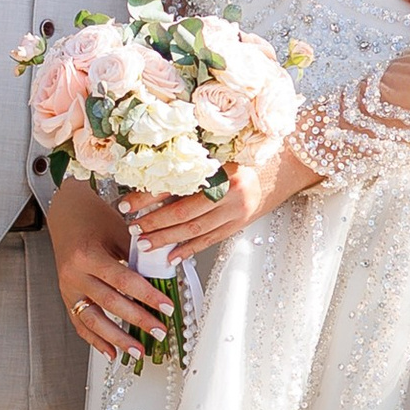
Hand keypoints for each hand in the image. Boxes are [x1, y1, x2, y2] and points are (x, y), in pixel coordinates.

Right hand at [50, 179, 175, 362]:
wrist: (65, 212)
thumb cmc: (93, 217)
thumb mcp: (119, 229)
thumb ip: (139, 254)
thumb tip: (166, 277)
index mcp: (88, 254)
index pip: (123, 280)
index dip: (147, 296)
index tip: (167, 307)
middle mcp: (74, 274)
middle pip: (109, 303)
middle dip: (138, 320)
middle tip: (159, 331)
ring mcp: (68, 288)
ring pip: (93, 320)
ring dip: (117, 339)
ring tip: (138, 351)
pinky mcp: (66, 296)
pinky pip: (80, 323)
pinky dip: (96, 340)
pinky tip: (111, 352)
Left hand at [129, 136, 321, 267]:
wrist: (281, 169)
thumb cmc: (244, 158)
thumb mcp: (219, 152)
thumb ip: (191, 164)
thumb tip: (148, 175)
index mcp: (220, 166)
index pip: (176, 184)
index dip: (149, 195)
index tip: (127, 203)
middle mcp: (230, 189)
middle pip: (184, 211)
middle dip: (155, 222)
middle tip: (134, 228)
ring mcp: (236, 210)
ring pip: (195, 229)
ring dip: (168, 238)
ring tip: (146, 243)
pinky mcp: (239, 224)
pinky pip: (210, 239)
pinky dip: (190, 249)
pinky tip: (172, 256)